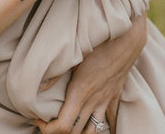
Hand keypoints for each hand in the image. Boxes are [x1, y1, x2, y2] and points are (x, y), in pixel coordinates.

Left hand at [33, 15, 147, 132]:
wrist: (126, 41)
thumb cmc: (99, 44)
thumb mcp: (74, 55)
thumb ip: (55, 73)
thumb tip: (38, 86)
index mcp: (80, 92)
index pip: (64, 125)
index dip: (49, 129)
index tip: (38, 120)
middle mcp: (93, 101)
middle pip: (76, 132)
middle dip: (60, 132)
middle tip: (48, 122)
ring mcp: (105, 101)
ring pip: (93, 131)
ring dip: (79, 132)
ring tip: (68, 126)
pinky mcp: (114, 97)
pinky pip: (111, 120)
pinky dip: (103, 127)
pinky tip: (95, 125)